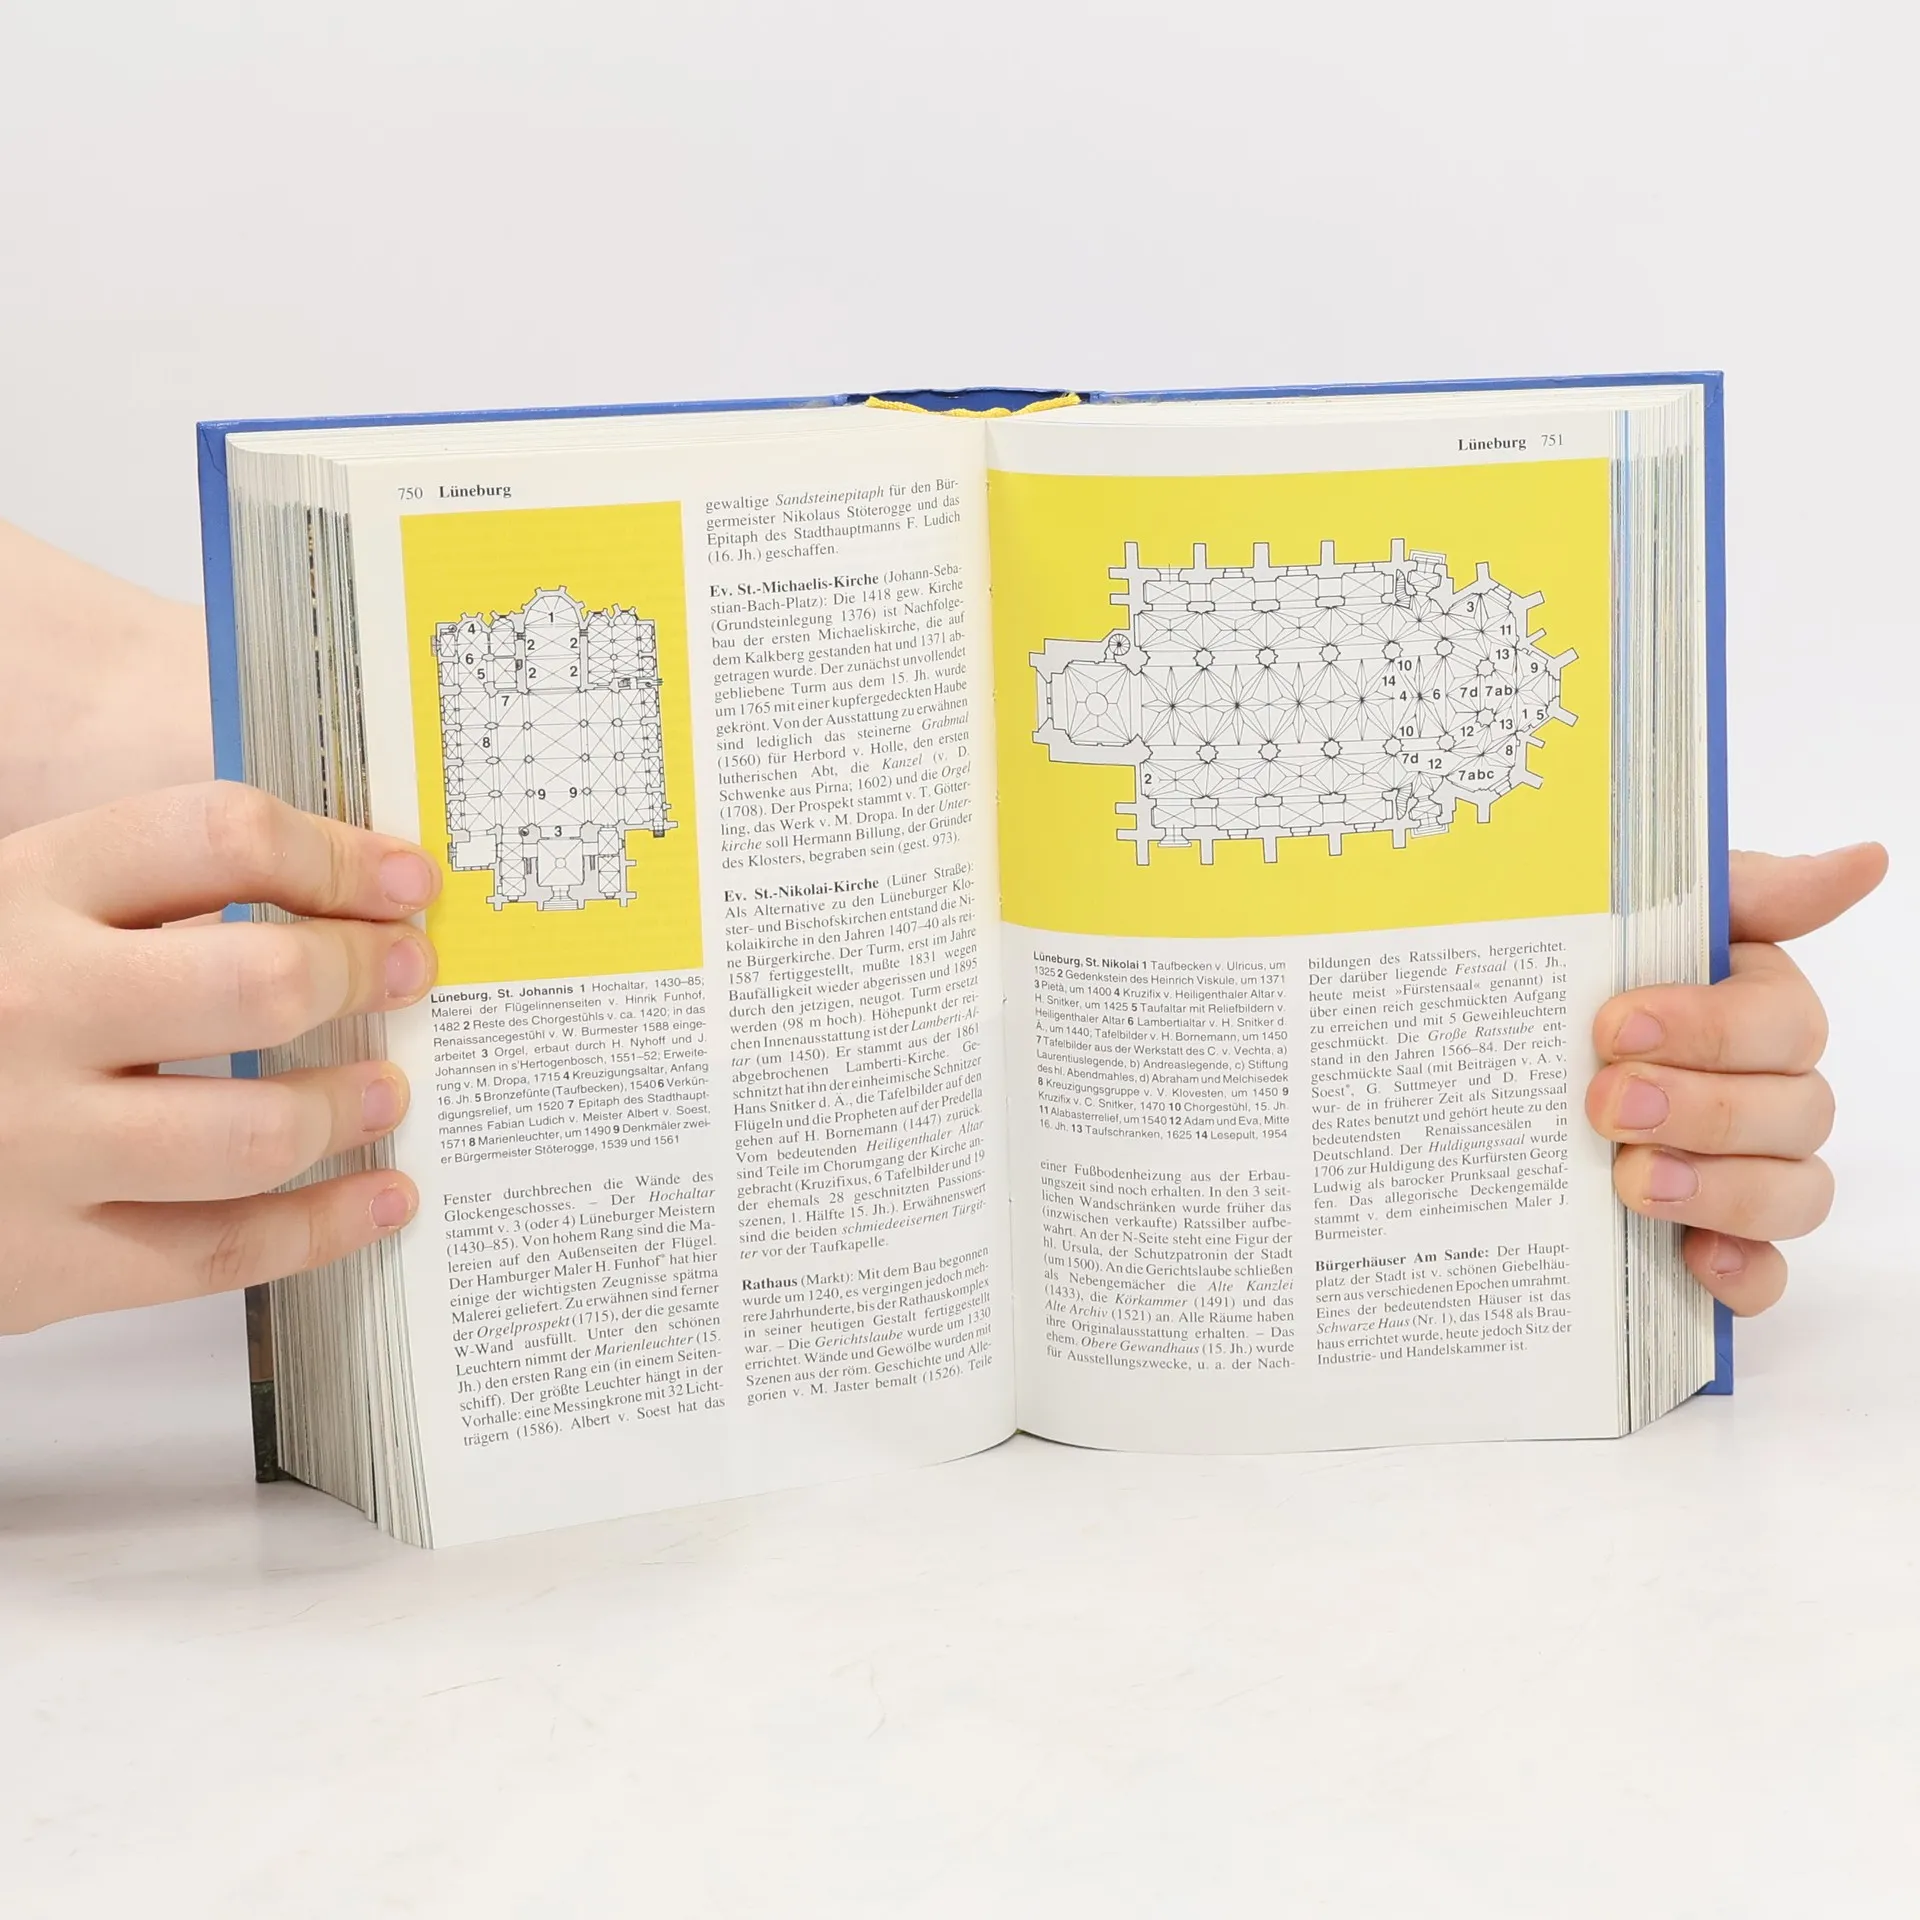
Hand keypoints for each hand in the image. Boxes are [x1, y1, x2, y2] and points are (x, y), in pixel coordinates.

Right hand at [0, 782, 440, 1333]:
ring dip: (351, 1106)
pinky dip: (326, 1227)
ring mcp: (33, 1144)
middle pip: (260, 983)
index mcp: (23, 892)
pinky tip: (380, 1200)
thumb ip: (140, 894)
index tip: (402, 882)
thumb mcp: (15, 909)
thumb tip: (340, 896)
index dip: (338, 856)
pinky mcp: (42, 1263)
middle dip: (363, 974)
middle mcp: (28, 1009)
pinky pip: (223, 1251)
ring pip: (257, 1131)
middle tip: (407, 975)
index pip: (220, 835)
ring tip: (388, 1092)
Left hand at [1585, 844, 1887, 1315]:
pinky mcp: (1715, 1244)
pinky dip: (1742, 1275)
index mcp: (1755, 1011)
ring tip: (1632, 1181)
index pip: (1783, 1024)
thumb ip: (1746, 892)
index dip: (1708, 1028)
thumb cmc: (1581, 976)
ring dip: (1721, 1190)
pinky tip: (1695, 1261)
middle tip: (1606, 1103)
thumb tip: (1863, 860)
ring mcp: (1748, 1174)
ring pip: (1795, 1195)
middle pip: (1796, 1113)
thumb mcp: (1639, 912)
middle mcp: (1767, 1095)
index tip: (1616, 1025)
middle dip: (1702, 1110)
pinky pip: (1765, 1276)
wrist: (1492, 1047)